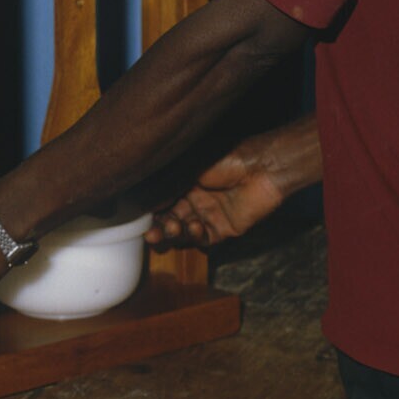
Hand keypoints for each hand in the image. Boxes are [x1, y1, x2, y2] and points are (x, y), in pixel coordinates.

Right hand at [145, 129, 300, 247]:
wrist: (260, 168)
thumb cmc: (226, 158)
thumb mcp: (190, 168)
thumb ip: (168, 186)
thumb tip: (143, 201)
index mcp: (184, 183)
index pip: (161, 202)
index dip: (149, 212)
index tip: (137, 218)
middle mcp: (194, 200)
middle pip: (169, 220)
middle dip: (158, 228)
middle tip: (152, 232)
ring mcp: (208, 216)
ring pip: (183, 233)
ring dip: (174, 234)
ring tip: (173, 227)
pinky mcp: (223, 229)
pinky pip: (203, 240)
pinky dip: (195, 237)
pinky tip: (195, 227)